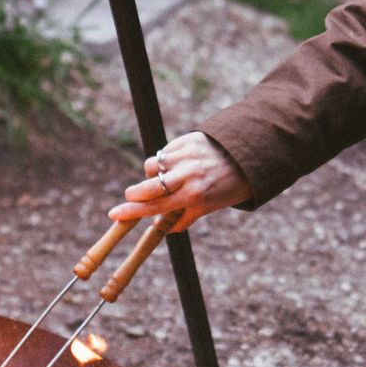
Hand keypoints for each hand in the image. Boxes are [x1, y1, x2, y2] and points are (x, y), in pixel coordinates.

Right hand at [112, 131, 250, 231]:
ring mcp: (186, 155)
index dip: (132, 211)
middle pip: (147, 186)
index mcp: (195, 195)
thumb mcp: (212, 205)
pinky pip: (164, 152)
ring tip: (165, 178)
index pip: (155, 206)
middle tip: (131, 196)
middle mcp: (188, 175)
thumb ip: (186, 216)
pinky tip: (177, 164)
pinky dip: (164, 160)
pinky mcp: (187, 139)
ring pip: (152, 166)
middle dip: (134, 194)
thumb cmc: (231, 185)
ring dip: (152, 174)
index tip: (114, 213)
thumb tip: (163, 227)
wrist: (252, 153)